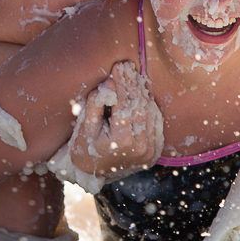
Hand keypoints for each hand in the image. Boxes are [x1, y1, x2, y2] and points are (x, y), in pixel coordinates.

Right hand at [69, 61, 163, 178]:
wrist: (96, 175)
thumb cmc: (85, 150)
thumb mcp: (83, 128)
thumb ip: (95, 105)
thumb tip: (109, 83)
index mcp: (122, 142)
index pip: (125, 104)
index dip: (122, 83)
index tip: (118, 66)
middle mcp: (141, 147)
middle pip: (139, 106)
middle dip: (132, 83)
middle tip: (127, 65)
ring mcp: (151, 150)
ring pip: (149, 112)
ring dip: (142, 92)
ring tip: (133, 75)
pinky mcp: (156, 151)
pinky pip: (156, 122)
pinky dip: (149, 106)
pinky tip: (142, 93)